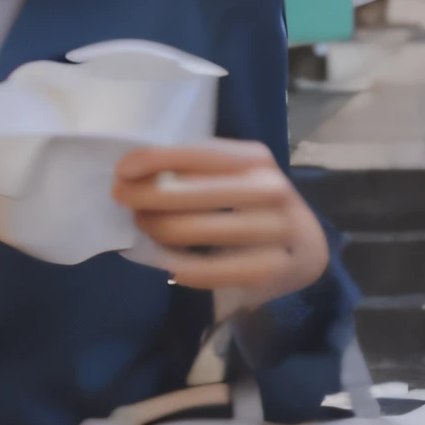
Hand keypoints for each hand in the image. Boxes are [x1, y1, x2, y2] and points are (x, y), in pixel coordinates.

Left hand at [112, 138, 329, 305]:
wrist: (302, 252)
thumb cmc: (251, 208)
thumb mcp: (234, 178)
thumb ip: (196, 172)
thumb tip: (133, 172)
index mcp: (257, 159)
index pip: (199, 154)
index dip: (156, 159)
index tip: (121, 169)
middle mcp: (271, 190)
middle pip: (189, 194)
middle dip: (145, 196)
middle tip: (123, 200)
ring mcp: (275, 232)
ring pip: (192, 232)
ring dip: (156, 230)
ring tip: (145, 227)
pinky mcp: (270, 270)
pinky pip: (206, 270)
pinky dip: (178, 266)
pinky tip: (167, 262)